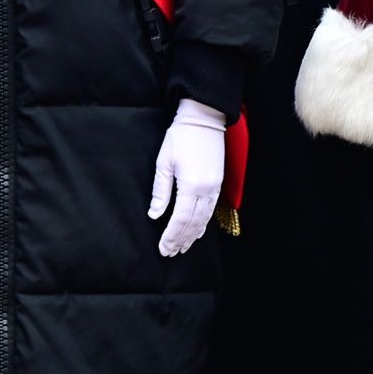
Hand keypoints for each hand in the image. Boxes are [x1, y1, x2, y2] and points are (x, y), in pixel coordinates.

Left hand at [148, 97, 225, 257]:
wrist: (204, 121)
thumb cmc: (180, 138)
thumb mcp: (164, 162)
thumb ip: (160, 191)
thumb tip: (154, 215)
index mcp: (191, 185)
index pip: (180, 219)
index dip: (171, 236)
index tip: (163, 248)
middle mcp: (206, 191)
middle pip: (193, 224)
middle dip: (181, 240)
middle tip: (170, 253)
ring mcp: (214, 188)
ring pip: (204, 220)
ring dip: (192, 236)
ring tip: (181, 248)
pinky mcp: (218, 185)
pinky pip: (210, 211)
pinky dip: (202, 224)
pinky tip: (196, 232)